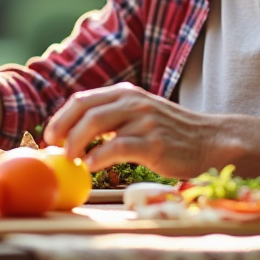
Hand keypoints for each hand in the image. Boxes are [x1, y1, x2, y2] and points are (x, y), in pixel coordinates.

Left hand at [42, 83, 218, 178]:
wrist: (209, 141)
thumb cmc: (170, 132)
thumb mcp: (140, 114)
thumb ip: (113, 116)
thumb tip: (74, 133)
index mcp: (126, 93)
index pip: (82, 99)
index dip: (61, 118)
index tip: (51, 136)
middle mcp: (133, 102)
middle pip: (85, 110)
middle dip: (63, 130)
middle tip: (56, 150)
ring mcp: (144, 120)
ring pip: (96, 125)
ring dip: (77, 144)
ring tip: (71, 160)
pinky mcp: (154, 142)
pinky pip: (117, 147)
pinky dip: (98, 157)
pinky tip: (91, 166)